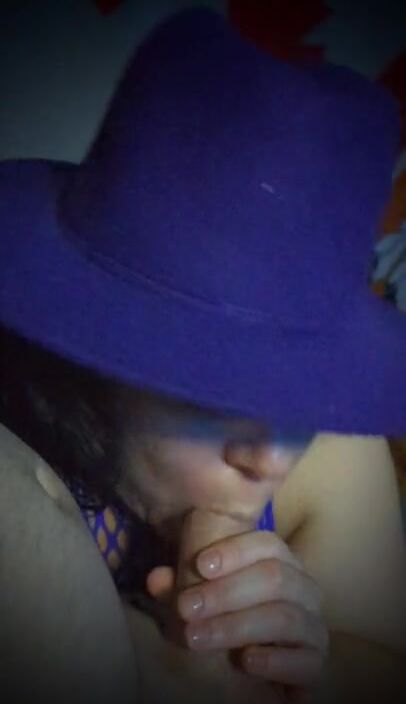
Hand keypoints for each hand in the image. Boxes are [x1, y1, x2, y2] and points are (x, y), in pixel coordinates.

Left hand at [147, 518, 328, 701]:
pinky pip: (310, 660)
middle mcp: (302, 589)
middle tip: (186, 608)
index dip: (236, 552)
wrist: (235, 677)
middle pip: (277, 577)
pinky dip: (277, 660)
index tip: (200, 566)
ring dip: (237, 626)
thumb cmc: (217, 628)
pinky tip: (247, 661)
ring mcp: (313, 626)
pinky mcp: (316, 665)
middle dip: (227, 592)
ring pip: (286, 616)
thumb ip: (176, 591)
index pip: (268, 545)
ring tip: (197, 638)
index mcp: (277, 564)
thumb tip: (157, 578)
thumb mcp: (189, 609)